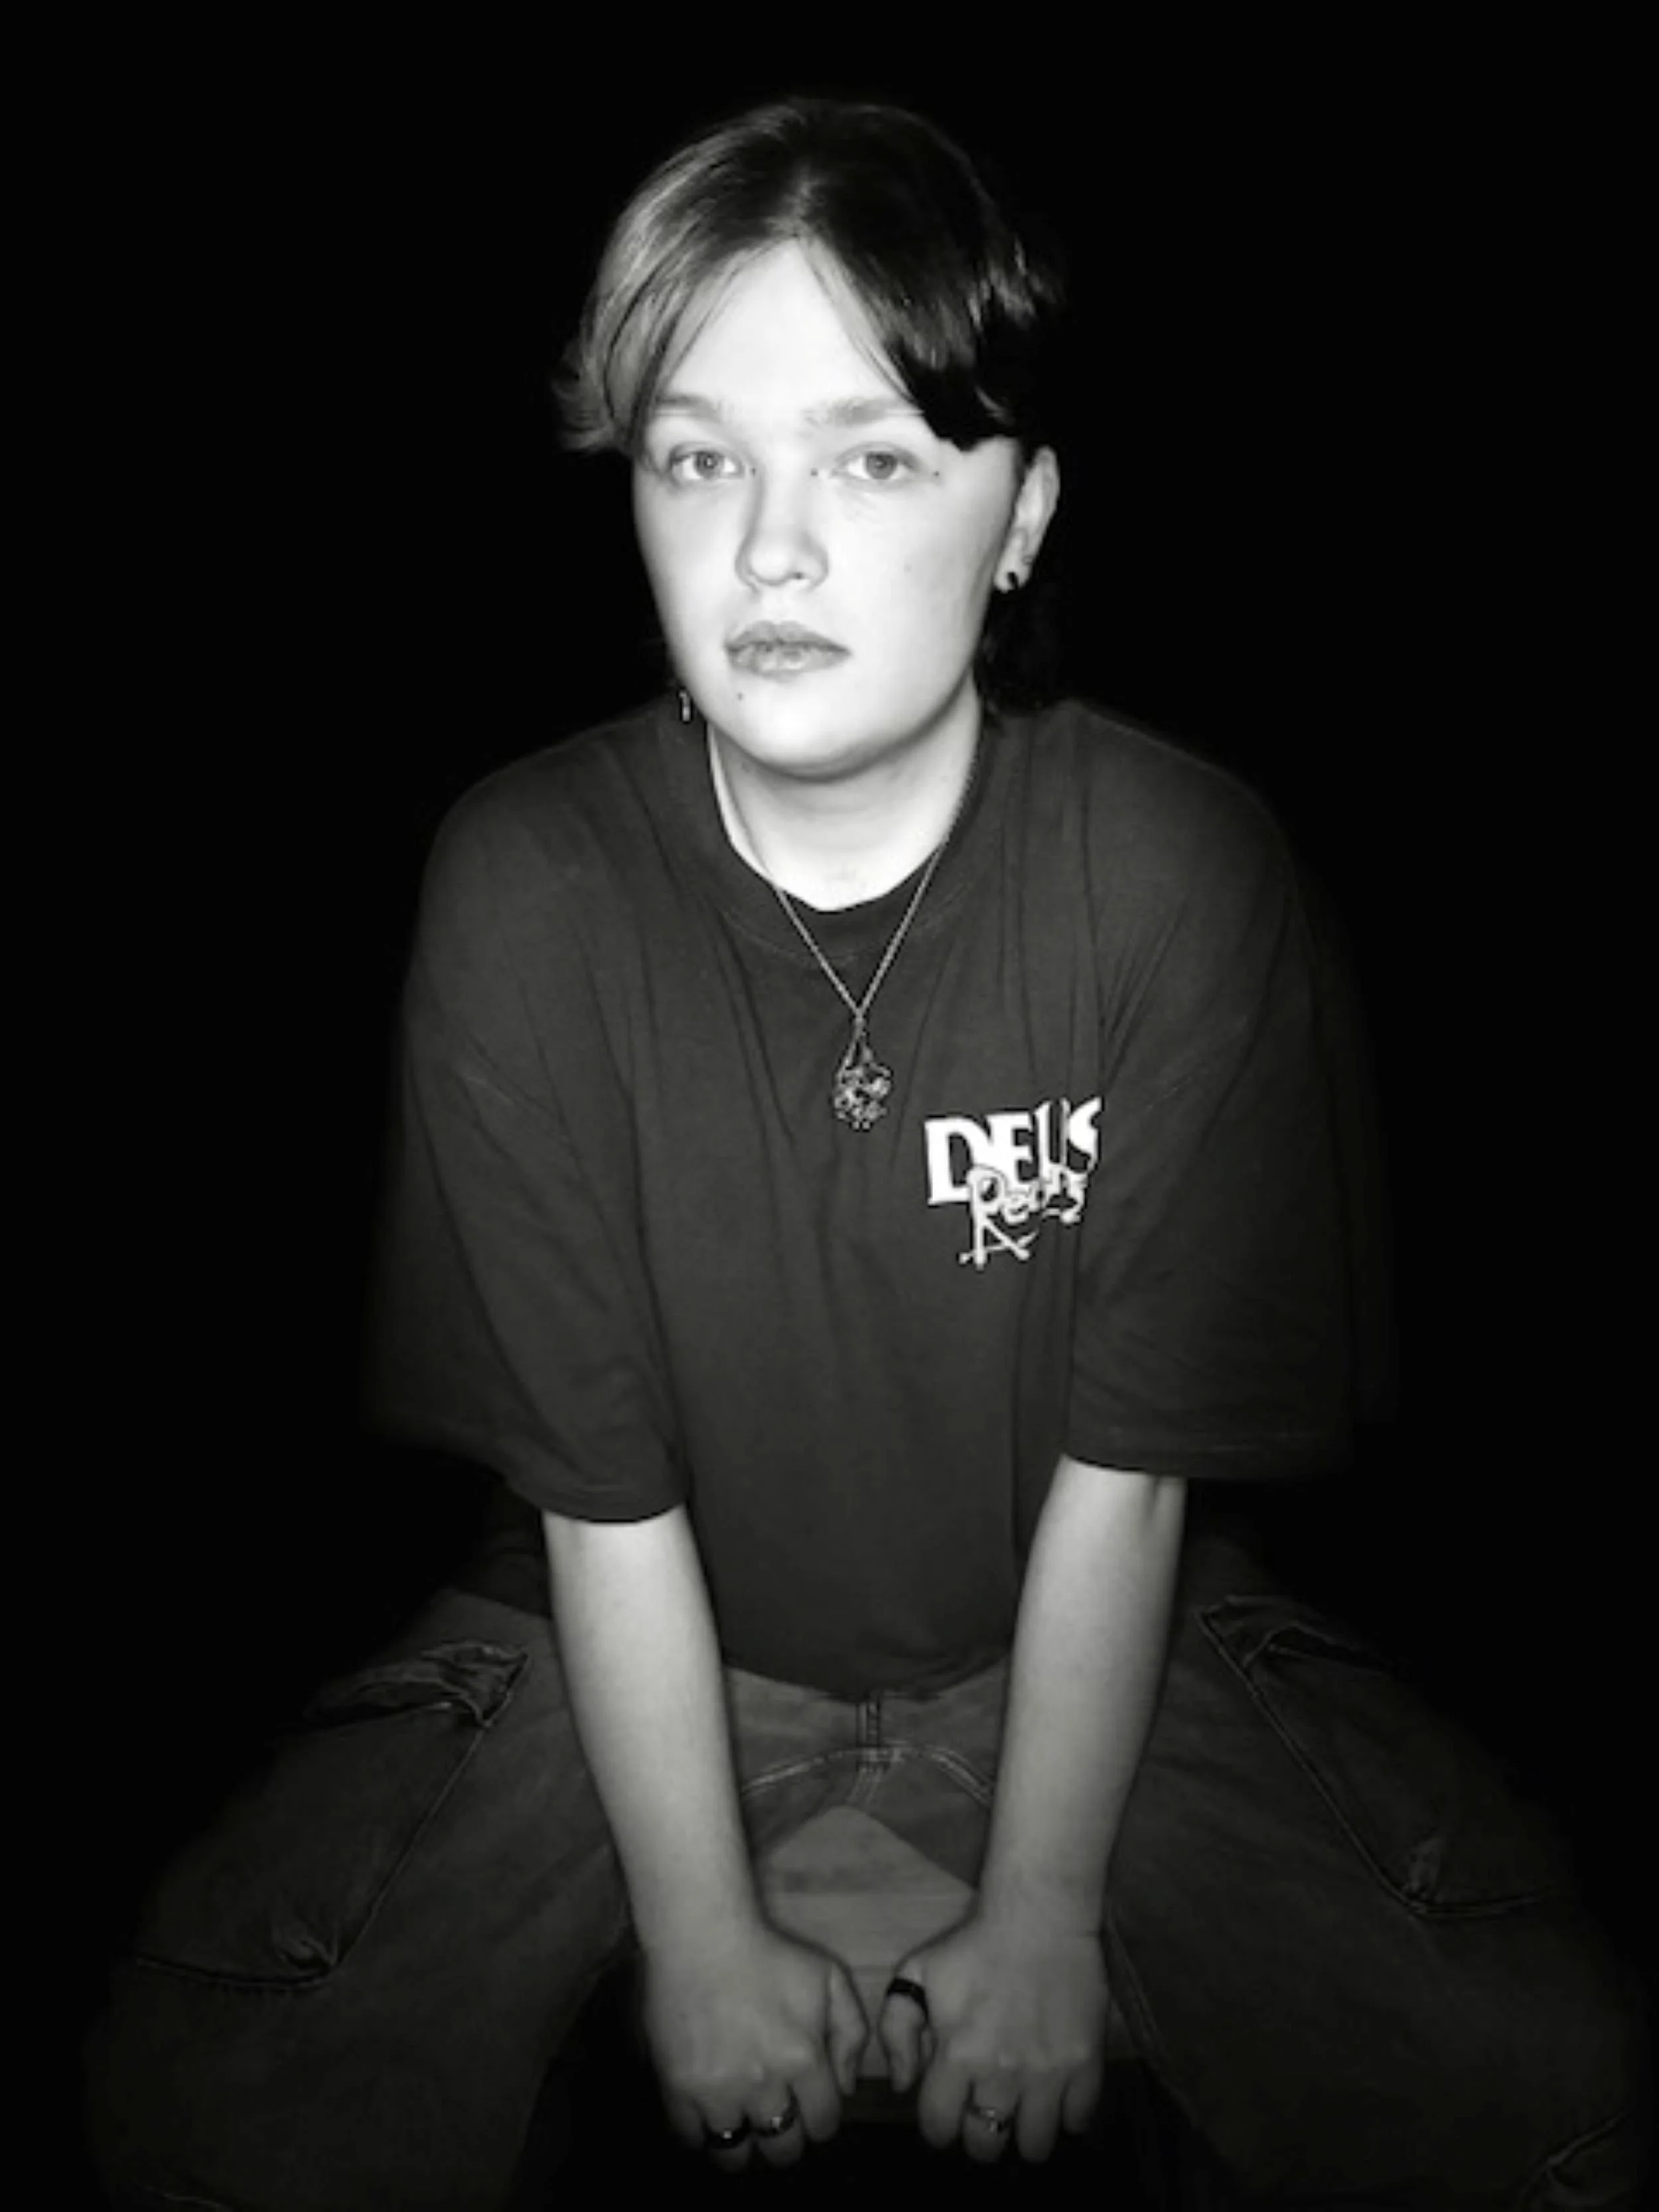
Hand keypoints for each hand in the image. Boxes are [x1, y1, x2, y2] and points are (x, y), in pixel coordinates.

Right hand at [641, 1920, 868, 2170]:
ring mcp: (717, 2090)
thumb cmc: (769, 1953)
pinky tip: (707, 2115)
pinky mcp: (678, 2087)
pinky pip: (690, 2138)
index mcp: (803, 2059)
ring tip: (742, 2125)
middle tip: (778, 2120)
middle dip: (787, 2140)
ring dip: (744, 2144)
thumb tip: (847, 2086)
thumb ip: (852, 2031)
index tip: (810, 2109)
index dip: (821, 2120)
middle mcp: (763, 2084)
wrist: (702, 1935)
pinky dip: (700, 2134)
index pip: (823, 2124)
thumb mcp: (828, 1977)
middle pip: (783, 2150)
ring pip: (736, 2155)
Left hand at [877, 1910, 1108, 2163]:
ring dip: (1025, 2134)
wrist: (1039, 1917)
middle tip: (985, 2112)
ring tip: (1023, 2111)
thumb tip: (902, 2085)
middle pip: (986, 2146)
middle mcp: (1001, 2074)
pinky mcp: (1085, 2065)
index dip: (939, 2126)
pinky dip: (1067, 2115)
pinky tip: (1057, 2094)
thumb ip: (896, 2030)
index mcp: (957, 2055)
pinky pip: (1078, 2120)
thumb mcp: (917, 1973)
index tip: (947, 2114)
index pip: (939, 2127)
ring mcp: (1047, 2073)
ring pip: (1035, 2147)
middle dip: (980, 2136)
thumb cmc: (974, 1946)